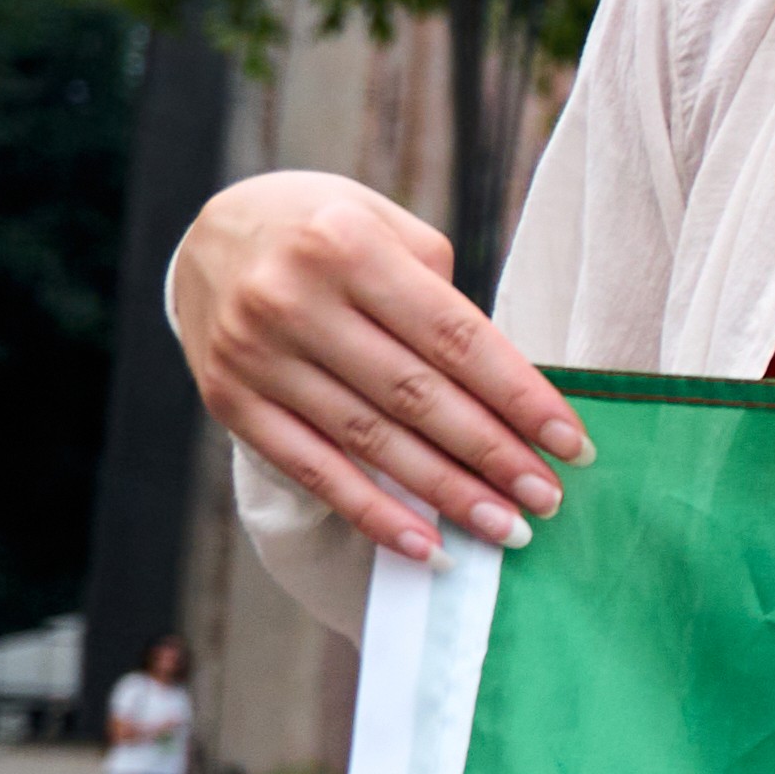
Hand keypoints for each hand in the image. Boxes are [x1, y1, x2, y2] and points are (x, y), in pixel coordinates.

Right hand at [167, 170, 584, 563]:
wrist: (201, 230)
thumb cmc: (328, 232)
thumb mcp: (387, 227)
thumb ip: (442, 298)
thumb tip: (505, 393)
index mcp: (347, 245)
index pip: (454, 337)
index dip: (519, 397)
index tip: (573, 446)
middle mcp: (293, 299)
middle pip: (416, 395)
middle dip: (493, 455)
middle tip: (548, 500)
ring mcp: (254, 355)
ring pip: (369, 440)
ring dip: (446, 494)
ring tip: (507, 528)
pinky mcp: (229, 400)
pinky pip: (311, 469)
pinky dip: (372, 513)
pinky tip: (426, 546)